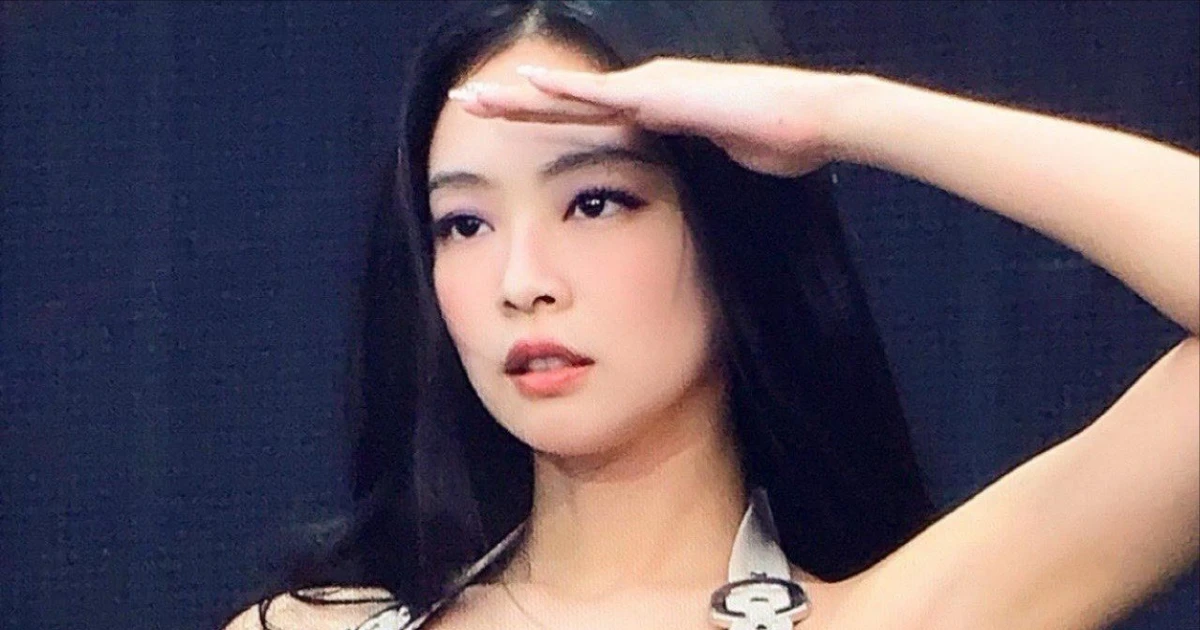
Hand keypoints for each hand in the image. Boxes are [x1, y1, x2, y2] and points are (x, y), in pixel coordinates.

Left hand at [448, 57, 854, 177]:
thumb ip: (694, 168)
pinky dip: (564, 91)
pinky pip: (603, 94)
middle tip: (466, 104)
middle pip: (563, 103)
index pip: (583, 118)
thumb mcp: (720, 162)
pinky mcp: (663, 93)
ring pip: (570, 95)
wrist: (812, 120)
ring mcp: (650, 88)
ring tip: (475, 98)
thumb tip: (683, 192)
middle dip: (511, 106)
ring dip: (520, 98)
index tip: (501, 123)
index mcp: (653, 110)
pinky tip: (527, 86)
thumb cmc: (778, 142)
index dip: (540, 119)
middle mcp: (643, 92)